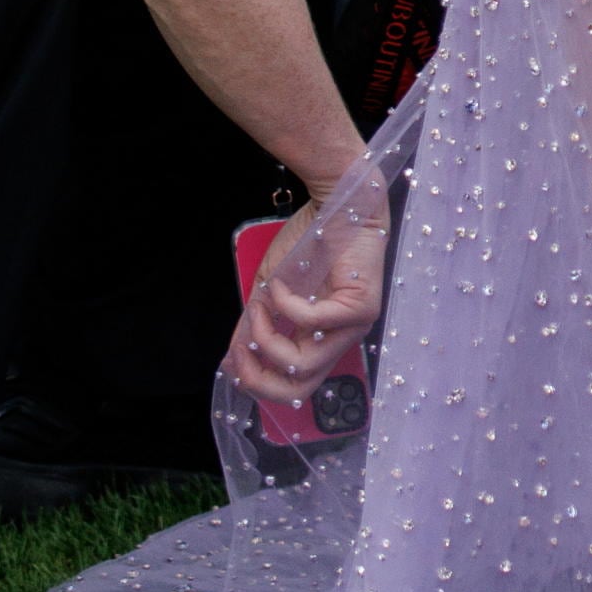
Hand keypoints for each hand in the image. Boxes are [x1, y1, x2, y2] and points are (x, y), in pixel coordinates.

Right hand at [223, 183, 394, 403]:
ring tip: (258, 308)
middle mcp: (341, 340)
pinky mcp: (361, 308)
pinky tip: (280, 283)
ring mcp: (354, 327)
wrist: (338, 202)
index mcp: (322, 339)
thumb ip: (254, 327)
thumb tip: (230, 361)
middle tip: (239, 352)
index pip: (294, 387)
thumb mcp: (270, 292)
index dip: (258, 382)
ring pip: (305, 365)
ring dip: (268, 339)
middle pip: (302, 389)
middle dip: (260, 378)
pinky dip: (285, 304)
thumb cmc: (309, 243)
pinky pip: (312, 323)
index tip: (232, 361)